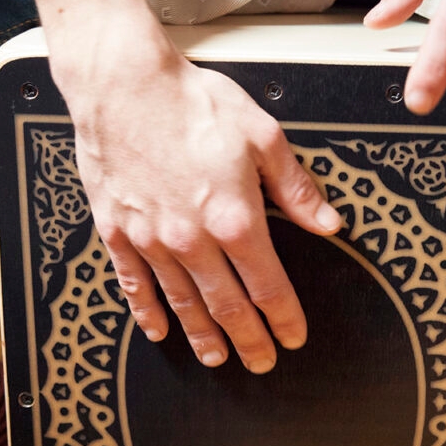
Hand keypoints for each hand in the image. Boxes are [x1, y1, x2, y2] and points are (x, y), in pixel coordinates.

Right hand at [53, 21, 341, 374]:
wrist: (124, 83)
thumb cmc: (192, 104)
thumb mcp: (263, 137)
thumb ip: (296, 189)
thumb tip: (327, 223)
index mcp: (235, 219)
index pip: (268, 287)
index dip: (284, 318)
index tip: (293, 337)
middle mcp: (193, 240)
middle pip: (228, 307)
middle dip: (250, 339)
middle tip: (261, 361)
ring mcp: (152, 240)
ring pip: (183, 304)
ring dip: (203, 336)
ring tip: (217, 358)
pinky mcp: (118, 231)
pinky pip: (134, 284)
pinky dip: (148, 311)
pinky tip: (158, 330)